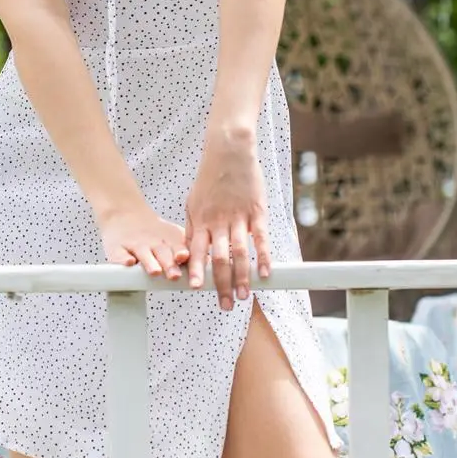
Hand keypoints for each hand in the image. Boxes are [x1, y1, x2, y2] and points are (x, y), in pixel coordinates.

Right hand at [97, 200, 189, 279]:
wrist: (124, 213)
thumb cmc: (152, 232)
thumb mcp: (172, 236)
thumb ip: (188, 249)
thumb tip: (207, 262)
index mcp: (168, 240)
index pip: (177, 248)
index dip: (182, 253)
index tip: (185, 258)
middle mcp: (152, 243)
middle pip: (161, 253)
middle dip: (169, 264)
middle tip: (174, 274)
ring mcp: (134, 246)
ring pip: (143, 254)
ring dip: (150, 263)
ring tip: (155, 271)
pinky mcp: (116, 249)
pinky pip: (119, 255)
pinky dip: (123, 259)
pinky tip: (128, 262)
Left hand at [185, 131, 271, 310]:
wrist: (228, 152)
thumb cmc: (209, 179)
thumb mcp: (192, 203)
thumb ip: (193, 229)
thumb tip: (190, 253)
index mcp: (201, 222)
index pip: (198, 252)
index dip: (197, 272)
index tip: (197, 289)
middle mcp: (218, 223)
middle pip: (219, 259)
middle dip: (222, 284)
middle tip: (226, 305)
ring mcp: (238, 218)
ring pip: (239, 253)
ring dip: (242, 277)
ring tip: (244, 296)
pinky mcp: (256, 212)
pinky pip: (260, 238)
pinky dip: (263, 257)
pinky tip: (266, 273)